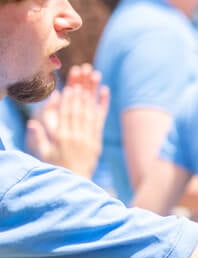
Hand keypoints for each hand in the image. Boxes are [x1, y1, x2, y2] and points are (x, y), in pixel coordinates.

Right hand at [26, 64, 109, 178]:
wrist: (75, 181)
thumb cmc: (56, 167)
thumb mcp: (44, 153)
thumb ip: (39, 137)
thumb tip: (32, 122)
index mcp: (62, 138)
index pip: (66, 115)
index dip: (69, 100)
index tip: (71, 87)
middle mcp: (76, 136)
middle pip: (79, 109)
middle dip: (81, 91)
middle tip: (82, 76)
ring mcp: (88, 138)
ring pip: (90, 112)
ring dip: (92, 93)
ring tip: (93, 77)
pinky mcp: (97, 140)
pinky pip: (100, 120)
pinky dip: (103, 105)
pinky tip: (104, 91)